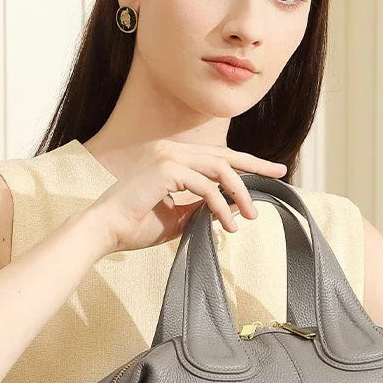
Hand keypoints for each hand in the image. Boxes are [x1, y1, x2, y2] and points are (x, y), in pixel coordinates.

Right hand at [88, 139, 287, 255]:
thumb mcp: (177, 216)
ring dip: (239, 193)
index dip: (246, 164)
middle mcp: (170, 150)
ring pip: (219, 168)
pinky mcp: (165, 169)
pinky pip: (205, 186)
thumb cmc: (134, 226)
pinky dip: (221, 205)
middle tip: (279, 176)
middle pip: (224, 155)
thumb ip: (200, 207)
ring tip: (250, 215)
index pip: (216, 156)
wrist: (103, 231)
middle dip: (255, 167)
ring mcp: (167, 156)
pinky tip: (226, 223)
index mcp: (171, 157)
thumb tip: (229, 208)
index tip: (270, 171)